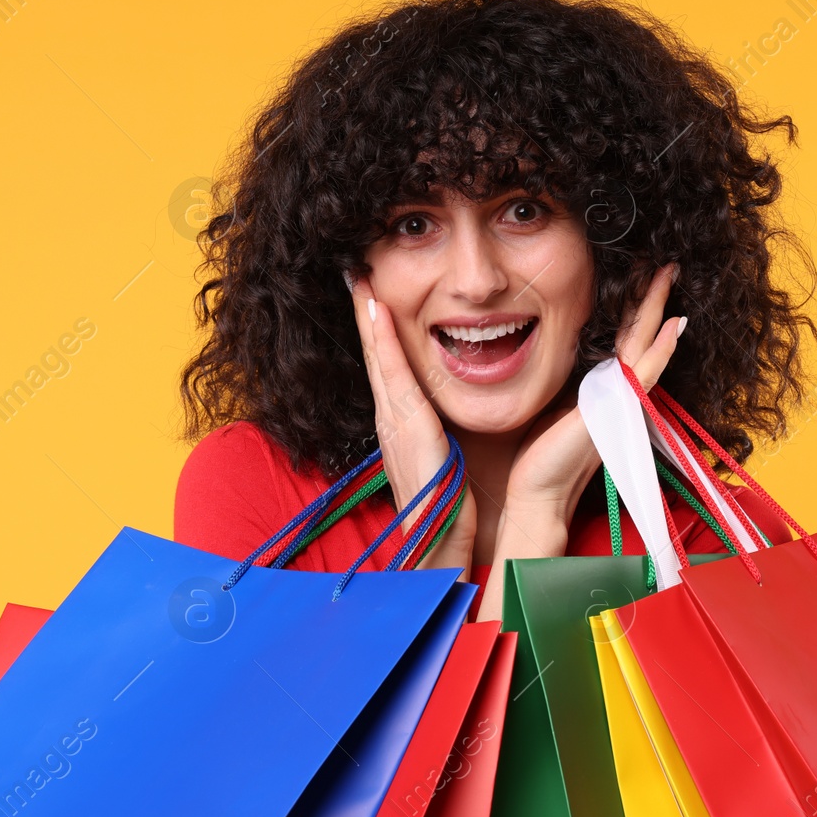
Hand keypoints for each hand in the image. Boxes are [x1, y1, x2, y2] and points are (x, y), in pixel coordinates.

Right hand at [350, 277, 475, 574]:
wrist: (440, 548)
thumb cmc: (451, 509)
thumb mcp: (449, 458)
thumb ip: (450, 433)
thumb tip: (460, 416)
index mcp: (402, 425)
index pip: (389, 364)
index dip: (379, 328)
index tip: (373, 289)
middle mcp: (391, 419)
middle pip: (375, 353)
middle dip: (364, 310)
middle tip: (355, 267)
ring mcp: (393, 422)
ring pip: (378, 356)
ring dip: (367, 314)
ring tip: (359, 275)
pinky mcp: (405, 427)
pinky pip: (391, 374)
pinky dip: (380, 340)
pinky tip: (376, 308)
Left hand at [477, 264, 684, 619]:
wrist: (535, 495)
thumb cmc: (534, 458)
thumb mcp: (540, 405)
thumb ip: (547, 380)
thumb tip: (528, 354)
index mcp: (594, 388)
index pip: (616, 338)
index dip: (627, 308)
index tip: (633, 275)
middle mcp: (612, 390)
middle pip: (637, 334)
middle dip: (649, 299)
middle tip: (663, 264)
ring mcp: (619, 399)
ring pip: (646, 344)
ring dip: (658, 310)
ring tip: (669, 276)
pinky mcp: (617, 409)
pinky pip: (645, 372)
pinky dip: (661, 349)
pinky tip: (675, 326)